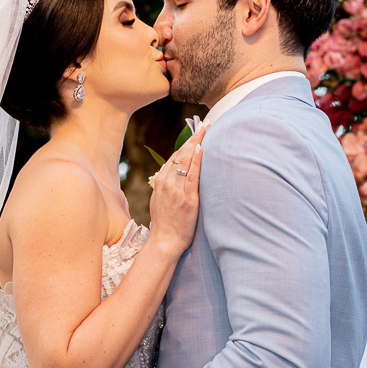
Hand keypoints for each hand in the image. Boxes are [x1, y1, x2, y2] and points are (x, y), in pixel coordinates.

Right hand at [148, 122, 206, 254]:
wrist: (164, 242)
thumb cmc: (164, 224)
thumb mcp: (159, 200)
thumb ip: (166, 186)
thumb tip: (174, 175)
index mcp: (160, 182)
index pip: (174, 157)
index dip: (185, 143)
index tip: (195, 133)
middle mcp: (167, 183)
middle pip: (180, 154)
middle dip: (193, 138)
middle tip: (205, 125)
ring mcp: (176, 190)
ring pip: (186, 161)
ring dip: (197, 143)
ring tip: (207, 130)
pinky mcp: (187, 199)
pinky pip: (192, 175)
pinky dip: (197, 161)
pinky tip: (203, 149)